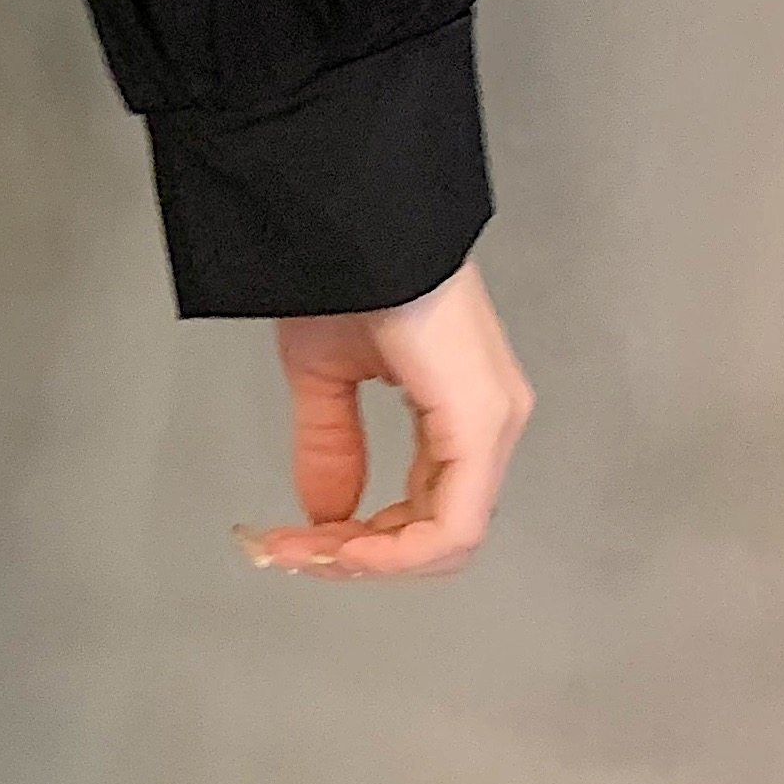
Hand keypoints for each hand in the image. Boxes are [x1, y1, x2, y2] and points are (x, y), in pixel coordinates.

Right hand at [239, 257, 532, 580]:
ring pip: (449, 540)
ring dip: (372, 559)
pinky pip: (452, 523)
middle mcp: (490, 422)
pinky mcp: (478, 422)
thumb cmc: (347, 273)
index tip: (291, 541)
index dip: (360, 543)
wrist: (354, 223)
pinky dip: (395, 550)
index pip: (428, 511)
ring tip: (306, 548)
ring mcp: (491, 423)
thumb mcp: (324, 377)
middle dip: (359, 559)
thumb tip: (327, 511)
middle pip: (440, 538)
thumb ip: (330, 446)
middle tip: (291, 552)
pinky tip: (342, 543)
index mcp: (461, 410)